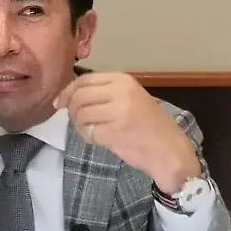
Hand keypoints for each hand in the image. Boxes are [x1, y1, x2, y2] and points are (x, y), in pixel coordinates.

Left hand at [55, 72, 201, 192]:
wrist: (170, 151)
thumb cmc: (148, 126)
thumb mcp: (129, 98)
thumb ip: (103, 93)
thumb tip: (68, 95)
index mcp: (123, 80)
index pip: (85, 79)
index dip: (68, 91)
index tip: (60, 103)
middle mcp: (121, 92)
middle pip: (79, 96)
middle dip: (71, 110)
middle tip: (77, 121)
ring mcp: (119, 111)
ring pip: (81, 114)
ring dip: (80, 126)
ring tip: (91, 131)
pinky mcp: (115, 132)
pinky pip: (88, 132)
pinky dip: (87, 137)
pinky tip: (98, 139)